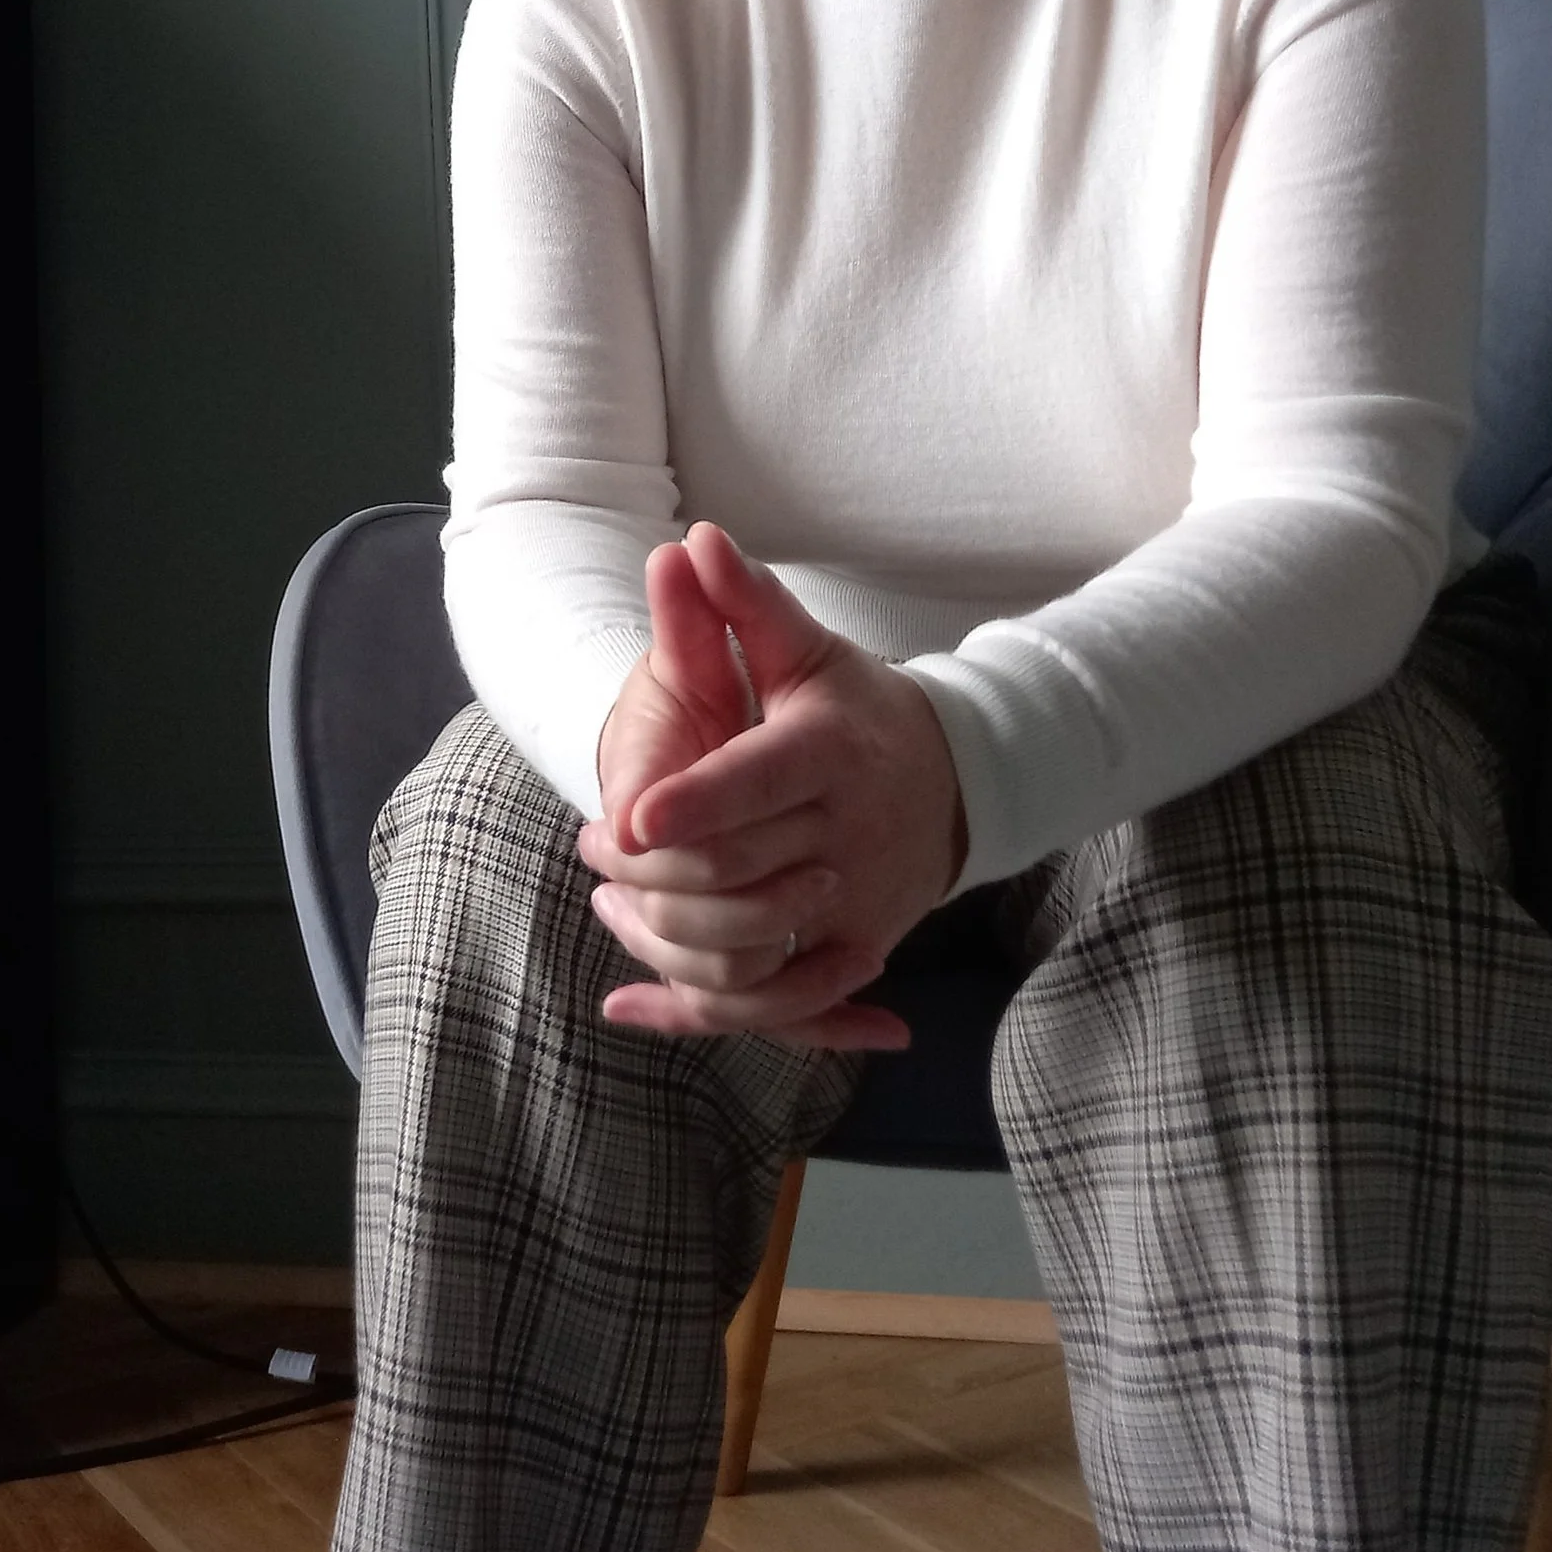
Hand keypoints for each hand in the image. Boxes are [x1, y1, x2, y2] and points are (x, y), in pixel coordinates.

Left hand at [580, 524, 965, 1049]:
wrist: (957, 779)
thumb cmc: (856, 708)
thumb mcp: (806, 651)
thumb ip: (744, 604)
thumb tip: (695, 541)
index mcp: (829, 752)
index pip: (757, 784)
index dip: (693, 805)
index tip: (630, 819)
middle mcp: (849, 834)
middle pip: (737, 873)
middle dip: (653, 873)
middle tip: (594, 847)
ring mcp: (856, 902)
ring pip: (749, 948)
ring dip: (665, 938)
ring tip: (613, 901)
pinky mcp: (855, 952)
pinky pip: (777, 1003)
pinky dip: (701, 1010)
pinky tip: (634, 1004)